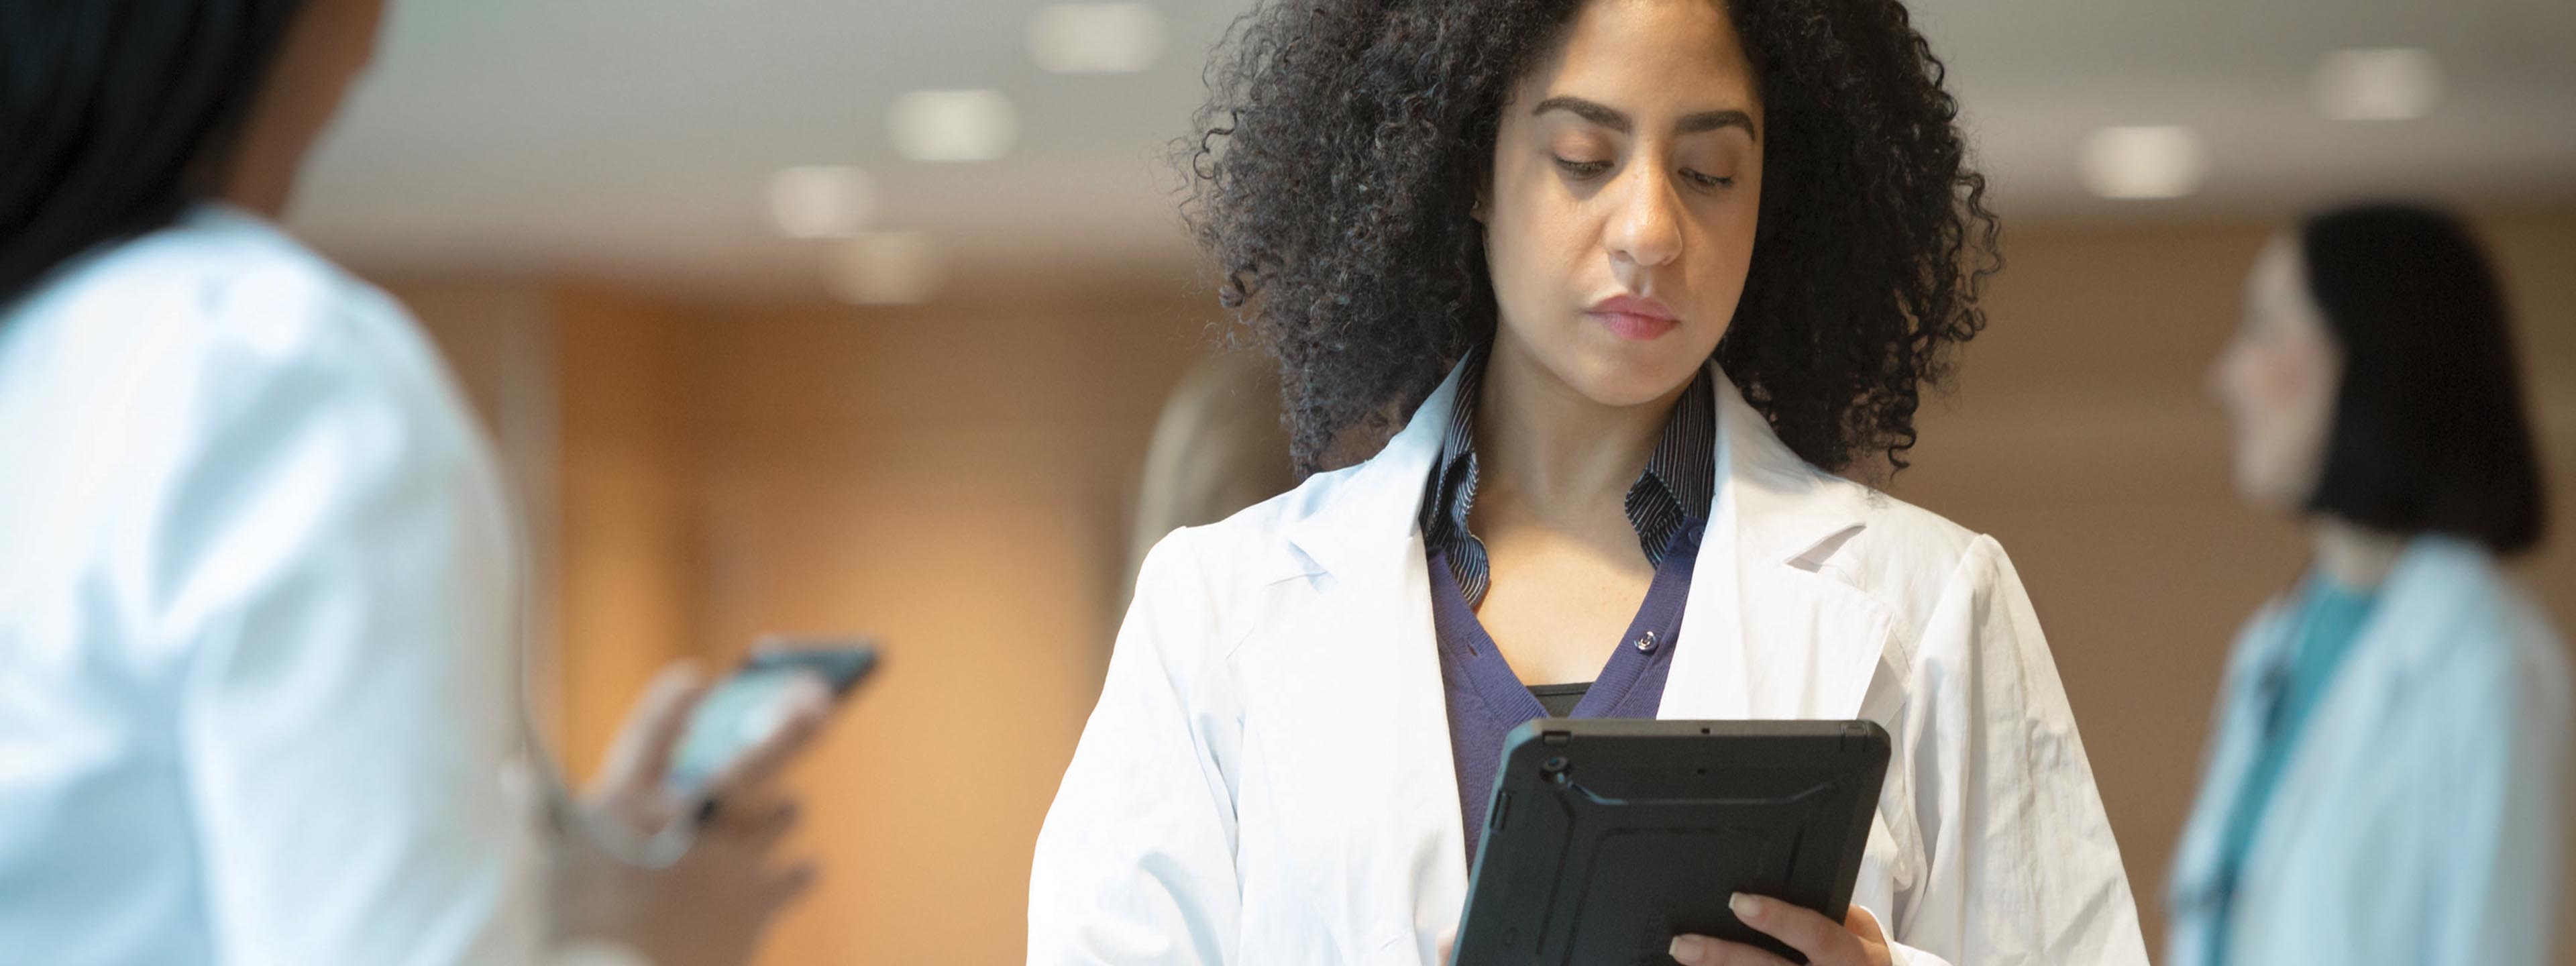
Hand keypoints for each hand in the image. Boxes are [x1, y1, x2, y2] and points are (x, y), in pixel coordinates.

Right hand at [550, 662, 836, 965]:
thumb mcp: (550, 869)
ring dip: (782, 812)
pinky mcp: (760, 899)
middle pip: (754, 754)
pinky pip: (803, 872)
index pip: (651, 732)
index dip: (673, 702)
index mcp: (625, 803)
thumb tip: (514, 775)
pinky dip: (800, 873)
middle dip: (791, 723)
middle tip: (818, 697)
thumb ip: (542, 814)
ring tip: (786, 809)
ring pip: (785, 812)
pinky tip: (799, 872)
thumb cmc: (574, 934)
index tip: (694, 679)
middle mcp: (685, 819)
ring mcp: (729, 857)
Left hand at [1666, 894, 1892, 965]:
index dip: (1778, 919)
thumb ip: (1824, 910)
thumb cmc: (1858, 953)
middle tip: (1686, 944)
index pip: (1815, 934)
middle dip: (1726, 957)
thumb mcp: (1857, 928)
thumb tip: (1776, 884)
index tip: (1738, 901)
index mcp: (1853, 955)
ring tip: (1683, 957)